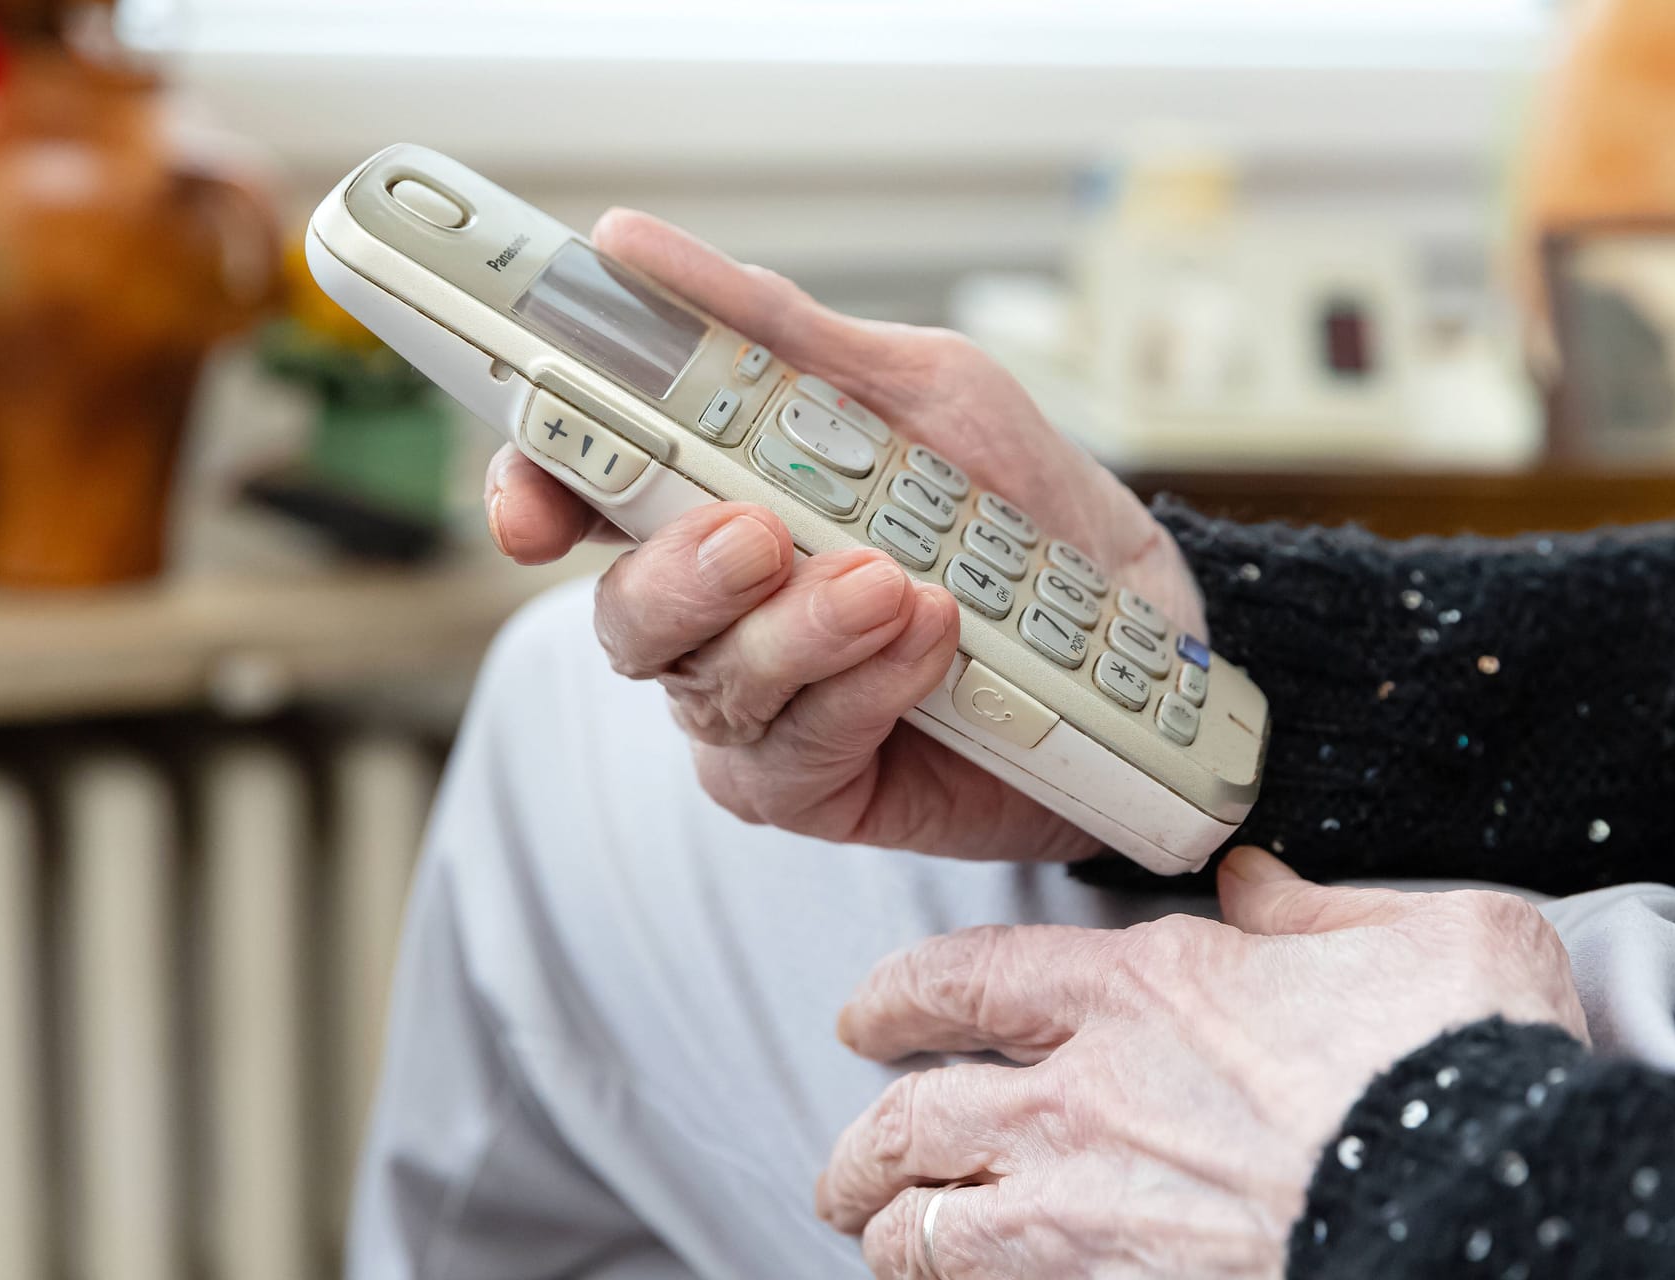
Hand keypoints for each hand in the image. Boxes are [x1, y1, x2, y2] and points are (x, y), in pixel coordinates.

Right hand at [484, 208, 1204, 861]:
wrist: (1142, 622)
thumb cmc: (1016, 501)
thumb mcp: (913, 387)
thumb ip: (774, 331)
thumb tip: (631, 246)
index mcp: (709, 506)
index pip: (578, 503)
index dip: (533, 497)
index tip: (535, 501)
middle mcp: (713, 616)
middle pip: (623, 615)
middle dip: (678, 576)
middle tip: (758, 533)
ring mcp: (755, 709)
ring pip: (709, 687)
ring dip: (798, 631)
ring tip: (893, 582)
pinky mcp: (812, 788)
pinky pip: (790, 753)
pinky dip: (858, 693)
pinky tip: (928, 644)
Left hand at [815, 848, 1588, 1277]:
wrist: (1492, 1205)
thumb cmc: (1464, 1064)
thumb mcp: (1418, 932)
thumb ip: (1312, 907)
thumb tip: (1257, 884)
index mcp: (1140, 988)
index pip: (965, 977)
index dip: (896, 997)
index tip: (864, 1018)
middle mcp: (1084, 1096)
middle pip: (915, 1119)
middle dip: (864, 1147)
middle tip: (844, 1169)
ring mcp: (1089, 1208)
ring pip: (930, 1228)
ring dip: (890, 1235)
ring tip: (876, 1243)